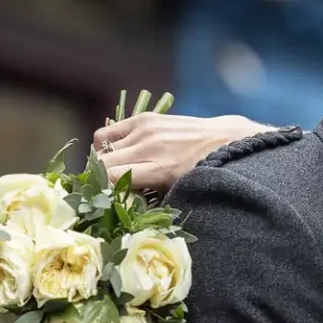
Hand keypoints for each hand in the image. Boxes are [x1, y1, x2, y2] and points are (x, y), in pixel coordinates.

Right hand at [92, 113, 265, 193]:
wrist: (224, 141)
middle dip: (99, 178)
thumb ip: (147, 199)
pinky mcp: (144, 118)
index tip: (103, 200)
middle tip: (105, 188)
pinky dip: (105, 144)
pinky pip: (107, 132)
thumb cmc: (203, 174)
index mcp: (160, 170)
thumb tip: (115, 204)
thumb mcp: (177, 192)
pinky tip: (116, 154)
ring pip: (100, 147)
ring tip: (112, 171)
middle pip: (101, 163)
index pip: (110, 178)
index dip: (101, 191)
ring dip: (101, 161)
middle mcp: (149, 147)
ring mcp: (145, 129)